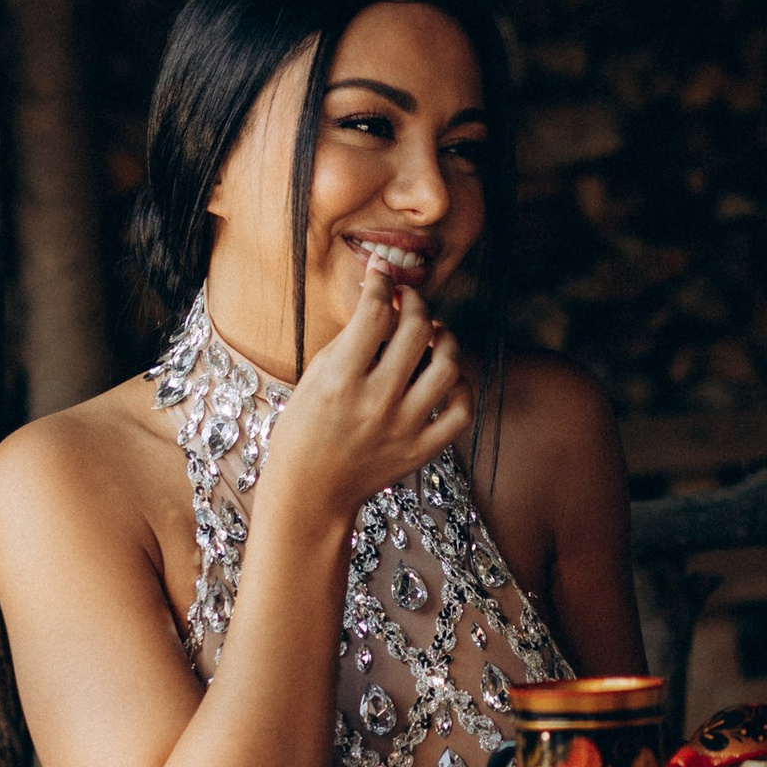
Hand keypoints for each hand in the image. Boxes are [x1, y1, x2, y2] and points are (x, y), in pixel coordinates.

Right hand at [258, 261, 473, 532]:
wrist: (310, 493)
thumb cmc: (304, 429)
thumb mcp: (314, 376)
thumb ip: (351, 340)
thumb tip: (383, 300)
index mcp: (340, 379)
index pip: (374, 311)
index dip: (382, 281)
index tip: (381, 273)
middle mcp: (375, 401)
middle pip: (417, 329)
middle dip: (415, 302)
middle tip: (407, 301)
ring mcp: (403, 427)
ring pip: (448, 365)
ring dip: (445, 338)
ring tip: (433, 334)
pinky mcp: (421, 449)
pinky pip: (462, 410)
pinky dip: (460, 387)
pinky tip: (444, 378)